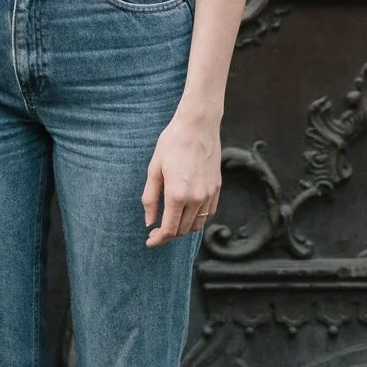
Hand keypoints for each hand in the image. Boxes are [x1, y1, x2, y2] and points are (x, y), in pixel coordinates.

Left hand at [142, 105, 219, 246]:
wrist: (198, 125)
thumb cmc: (172, 143)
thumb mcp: (154, 169)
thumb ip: (150, 198)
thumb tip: (149, 221)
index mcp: (177, 195)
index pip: (169, 230)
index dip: (158, 239)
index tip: (150, 241)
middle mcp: (196, 199)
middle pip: (183, 230)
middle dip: (169, 234)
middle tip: (157, 230)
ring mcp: (209, 194)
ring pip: (197, 224)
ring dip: (184, 228)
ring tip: (171, 221)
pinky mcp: (217, 188)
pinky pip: (208, 213)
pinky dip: (197, 219)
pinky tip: (187, 212)